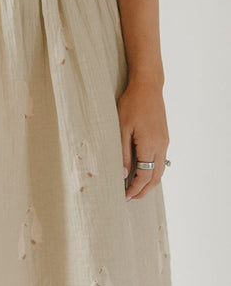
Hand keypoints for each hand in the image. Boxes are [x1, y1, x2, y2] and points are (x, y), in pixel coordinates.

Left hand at [116, 80, 169, 200]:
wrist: (148, 87)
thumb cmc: (132, 104)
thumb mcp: (122, 129)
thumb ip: (123, 153)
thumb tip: (124, 174)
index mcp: (150, 145)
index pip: (144, 176)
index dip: (135, 189)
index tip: (125, 197)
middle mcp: (161, 146)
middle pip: (155, 178)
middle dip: (143, 190)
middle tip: (130, 198)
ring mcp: (164, 141)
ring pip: (160, 170)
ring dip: (149, 182)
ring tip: (135, 188)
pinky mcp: (163, 137)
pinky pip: (160, 161)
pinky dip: (152, 171)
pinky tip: (141, 172)